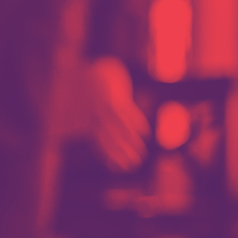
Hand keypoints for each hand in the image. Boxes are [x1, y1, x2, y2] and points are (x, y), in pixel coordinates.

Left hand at [89, 56, 149, 170]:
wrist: (101, 68)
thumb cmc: (104, 94)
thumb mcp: (102, 111)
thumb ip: (107, 127)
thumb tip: (116, 143)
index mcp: (93, 121)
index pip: (99, 144)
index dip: (109, 157)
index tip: (120, 169)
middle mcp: (97, 116)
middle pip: (107, 139)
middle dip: (120, 154)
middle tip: (133, 166)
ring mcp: (105, 106)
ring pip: (116, 128)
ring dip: (129, 142)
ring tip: (142, 154)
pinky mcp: (115, 95)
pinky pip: (125, 112)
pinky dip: (135, 123)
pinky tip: (144, 133)